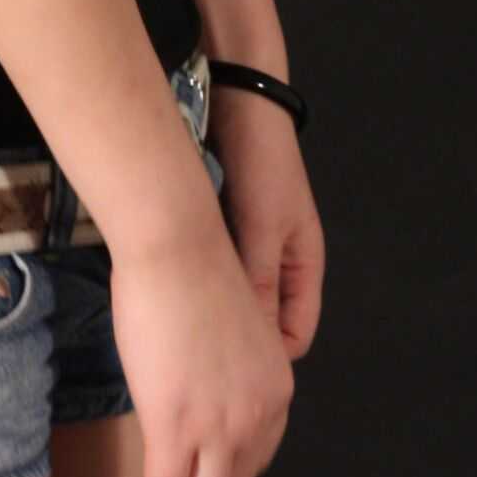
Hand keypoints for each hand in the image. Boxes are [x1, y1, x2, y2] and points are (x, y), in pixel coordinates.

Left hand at [207, 83, 323, 360]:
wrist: (240, 104)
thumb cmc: (260, 168)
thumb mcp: (261, 228)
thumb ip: (257, 284)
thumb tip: (248, 349)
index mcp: (304, 268)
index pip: (294, 337)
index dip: (267, 361)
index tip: (227, 373)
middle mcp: (280, 263)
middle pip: (264, 322)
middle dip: (238, 343)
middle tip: (197, 362)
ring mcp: (252, 245)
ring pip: (238, 300)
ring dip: (217, 313)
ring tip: (181, 332)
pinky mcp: (226, 229)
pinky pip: (217, 273)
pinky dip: (201, 284)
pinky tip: (172, 294)